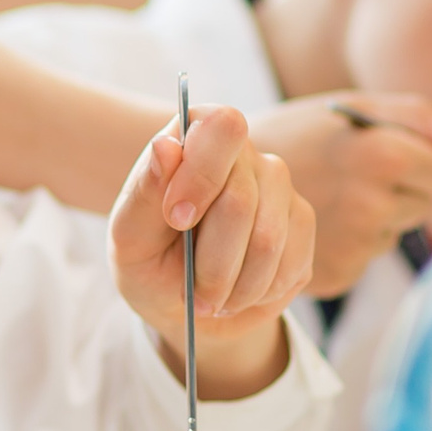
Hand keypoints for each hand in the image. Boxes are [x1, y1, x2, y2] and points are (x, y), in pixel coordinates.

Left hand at [110, 104, 313, 399]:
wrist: (184, 304)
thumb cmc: (149, 261)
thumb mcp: (130, 234)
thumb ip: (145, 191)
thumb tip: (165, 146)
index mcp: (196, 136)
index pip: (222, 126)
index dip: (202, 174)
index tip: (176, 219)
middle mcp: (245, 154)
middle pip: (241, 200)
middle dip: (210, 262)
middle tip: (190, 291)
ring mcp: (279, 187)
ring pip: (268, 239)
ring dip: (233, 285)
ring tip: (210, 299)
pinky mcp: (301, 224)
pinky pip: (291, 263)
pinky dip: (258, 293)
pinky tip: (238, 294)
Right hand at [247, 93, 431, 294]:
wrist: (220, 177)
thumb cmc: (293, 133)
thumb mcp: (348, 108)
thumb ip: (413, 117)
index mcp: (383, 155)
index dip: (420, 163)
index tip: (384, 157)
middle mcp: (373, 204)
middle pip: (420, 206)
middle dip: (396, 191)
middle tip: (348, 176)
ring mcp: (354, 244)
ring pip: (391, 234)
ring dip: (371, 219)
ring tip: (328, 198)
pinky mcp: (336, 275)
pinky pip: (363, 259)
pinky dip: (346, 245)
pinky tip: (316, 224)